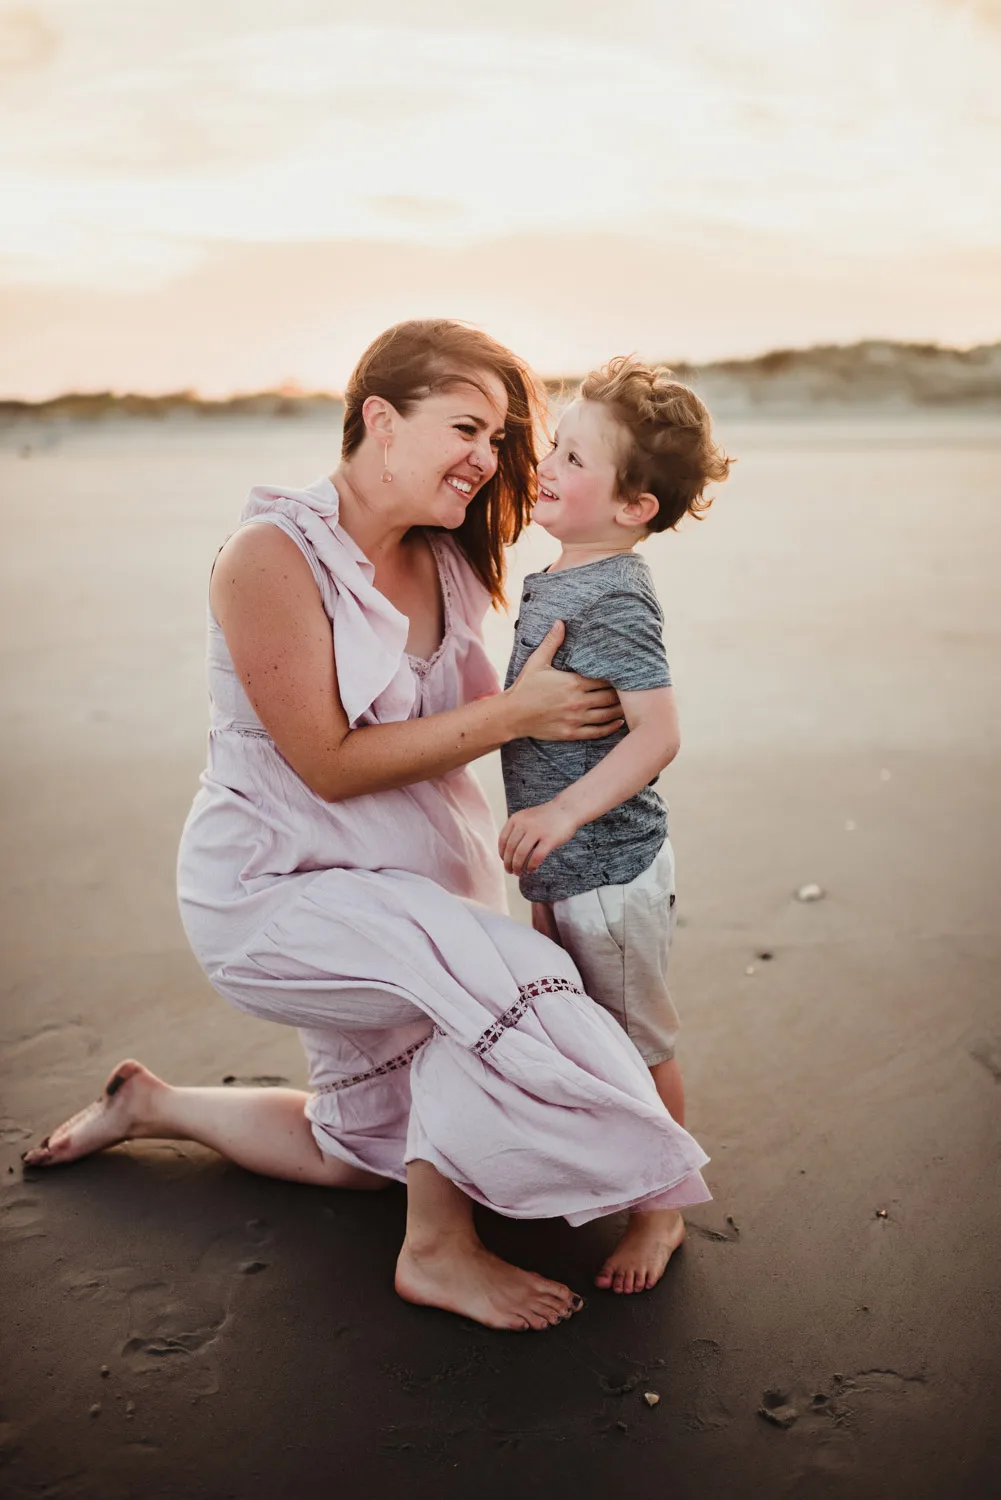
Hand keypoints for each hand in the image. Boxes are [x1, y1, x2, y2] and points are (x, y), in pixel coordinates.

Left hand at [499, 800, 578, 876]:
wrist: (567, 809)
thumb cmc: (546, 817)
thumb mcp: (527, 818)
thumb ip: (516, 830)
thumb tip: (506, 853)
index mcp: (516, 818)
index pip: (502, 840)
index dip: (501, 854)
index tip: (504, 862)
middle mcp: (524, 824)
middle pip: (510, 849)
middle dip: (508, 864)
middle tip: (511, 871)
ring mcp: (537, 831)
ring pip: (520, 855)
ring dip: (518, 867)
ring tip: (519, 872)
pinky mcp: (549, 839)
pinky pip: (536, 857)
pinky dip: (531, 866)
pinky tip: (532, 869)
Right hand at [505, 621, 622, 741]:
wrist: (512, 715)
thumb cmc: (525, 687)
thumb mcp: (537, 662)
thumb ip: (552, 643)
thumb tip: (560, 622)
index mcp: (573, 683)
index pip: (604, 679)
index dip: (616, 677)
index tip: (625, 674)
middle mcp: (578, 702)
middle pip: (610, 697)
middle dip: (622, 694)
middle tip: (634, 690)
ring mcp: (576, 719)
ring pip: (607, 715)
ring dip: (620, 710)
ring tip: (631, 706)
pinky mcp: (572, 733)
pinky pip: (597, 732)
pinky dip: (611, 728)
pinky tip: (618, 722)